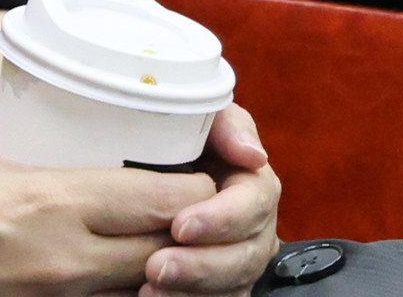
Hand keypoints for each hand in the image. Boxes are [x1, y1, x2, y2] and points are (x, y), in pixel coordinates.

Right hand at [0, 103, 207, 296]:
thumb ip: (19, 124)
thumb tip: (41, 109)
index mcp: (53, 199)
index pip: (162, 199)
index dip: (194, 188)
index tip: (196, 171)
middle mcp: (67, 255)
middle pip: (166, 249)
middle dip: (187, 228)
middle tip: (185, 204)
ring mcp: (56, 293)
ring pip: (141, 284)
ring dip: (157, 262)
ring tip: (156, 236)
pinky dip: (119, 286)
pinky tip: (116, 268)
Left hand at [151, 106, 282, 296]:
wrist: (148, 173)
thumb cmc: (178, 142)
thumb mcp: (201, 122)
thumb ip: (227, 126)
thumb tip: (253, 154)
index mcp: (254, 185)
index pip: (255, 203)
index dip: (222, 217)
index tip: (181, 225)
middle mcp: (255, 228)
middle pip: (247, 255)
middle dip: (203, 264)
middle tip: (158, 267)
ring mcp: (241, 262)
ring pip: (233, 286)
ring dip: (192, 291)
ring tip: (150, 288)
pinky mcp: (222, 286)